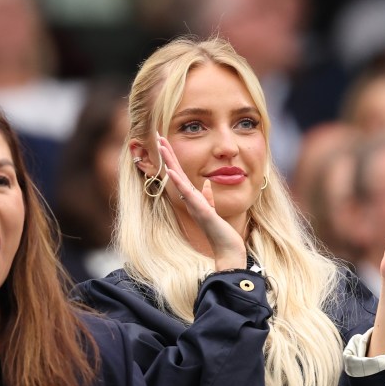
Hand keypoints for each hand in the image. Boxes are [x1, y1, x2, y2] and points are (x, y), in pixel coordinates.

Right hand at [157, 134, 246, 269]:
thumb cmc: (221, 232)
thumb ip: (208, 196)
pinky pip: (189, 194)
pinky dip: (179, 183)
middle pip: (176, 172)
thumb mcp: (213, 209)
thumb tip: (206, 183)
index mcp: (193, 197)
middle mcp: (190, 200)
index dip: (173, 157)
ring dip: (169, 162)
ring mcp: (194, 205)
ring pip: (178, 180)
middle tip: (157, 135)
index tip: (164, 141)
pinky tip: (172, 171)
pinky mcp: (202, 211)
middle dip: (167, 153)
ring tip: (161, 146)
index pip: (181, 173)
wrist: (227, 249)